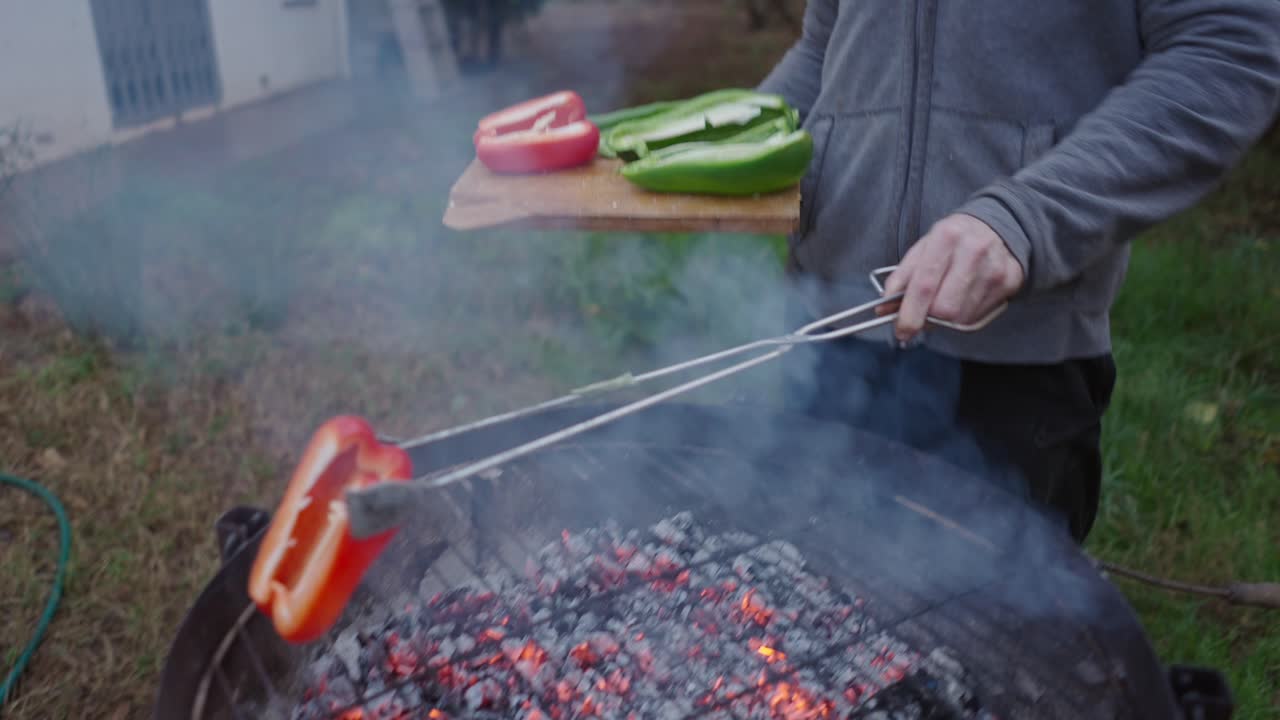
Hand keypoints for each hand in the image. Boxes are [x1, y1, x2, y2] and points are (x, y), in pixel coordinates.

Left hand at [877, 214, 1023, 342]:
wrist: (998, 227)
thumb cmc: (953, 240)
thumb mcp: (923, 249)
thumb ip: (901, 278)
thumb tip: (883, 308)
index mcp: (946, 237)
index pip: (924, 286)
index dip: (910, 314)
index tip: (902, 330)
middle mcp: (973, 251)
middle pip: (945, 308)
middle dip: (928, 318)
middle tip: (922, 315)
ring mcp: (995, 267)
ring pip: (962, 317)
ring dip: (946, 320)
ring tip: (945, 301)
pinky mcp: (1010, 281)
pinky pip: (978, 316)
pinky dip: (964, 316)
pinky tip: (963, 299)